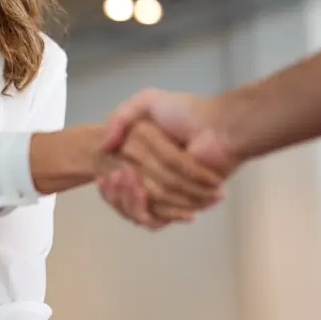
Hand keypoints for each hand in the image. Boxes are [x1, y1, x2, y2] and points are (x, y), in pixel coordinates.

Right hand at [96, 118, 222, 219]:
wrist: (217, 128)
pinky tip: (140, 191)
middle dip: (116, 192)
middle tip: (114, 175)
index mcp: (143, 160)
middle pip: (124, 200)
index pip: (116, 183)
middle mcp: (153, 178)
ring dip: (128, 199)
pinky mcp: (182, 204)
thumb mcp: (147, 101)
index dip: (107, 186)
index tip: (103, 176)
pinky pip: (157, 218)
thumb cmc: (185, 113)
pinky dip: (145, 209)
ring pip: (137, 211)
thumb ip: (119, 117)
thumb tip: (103, 146)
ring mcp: (168, 193)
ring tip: (130, 179)